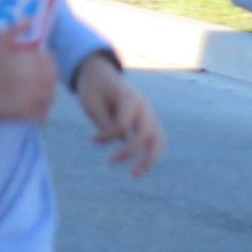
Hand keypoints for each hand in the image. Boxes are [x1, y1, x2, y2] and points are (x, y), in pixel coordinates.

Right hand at [0, 32, 59, 124]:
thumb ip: (15, 31)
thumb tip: (30, 21)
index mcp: (28, 62)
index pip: (50, 61)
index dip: (46, 61)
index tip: (39, 63)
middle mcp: (34, 80)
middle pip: (52, 79)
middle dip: (48, 78)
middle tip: (39, 79)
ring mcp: (31, 99)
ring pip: (50, 97)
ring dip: (47, 94)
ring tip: (37, 94)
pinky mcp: (24, 115)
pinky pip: (41, 115)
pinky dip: (42, 112)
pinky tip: (34, 109)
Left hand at [74, 56, 163, 176]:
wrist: (102, 77)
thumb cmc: (94, 90)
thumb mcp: (92, 104)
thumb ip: (106, 123)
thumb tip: (121, 141)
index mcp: (129, 98)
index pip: (123, 125)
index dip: (108, 136)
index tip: (94, 139)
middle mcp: (144, 106)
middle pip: (149, 133)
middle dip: (134, 152)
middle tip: (114, 164)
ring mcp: (149, 114)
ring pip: (159, 140)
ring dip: (150, 159)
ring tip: (136, 175)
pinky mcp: (148, 122)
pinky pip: (156, 141)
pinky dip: (150, 155)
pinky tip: (139, 169)